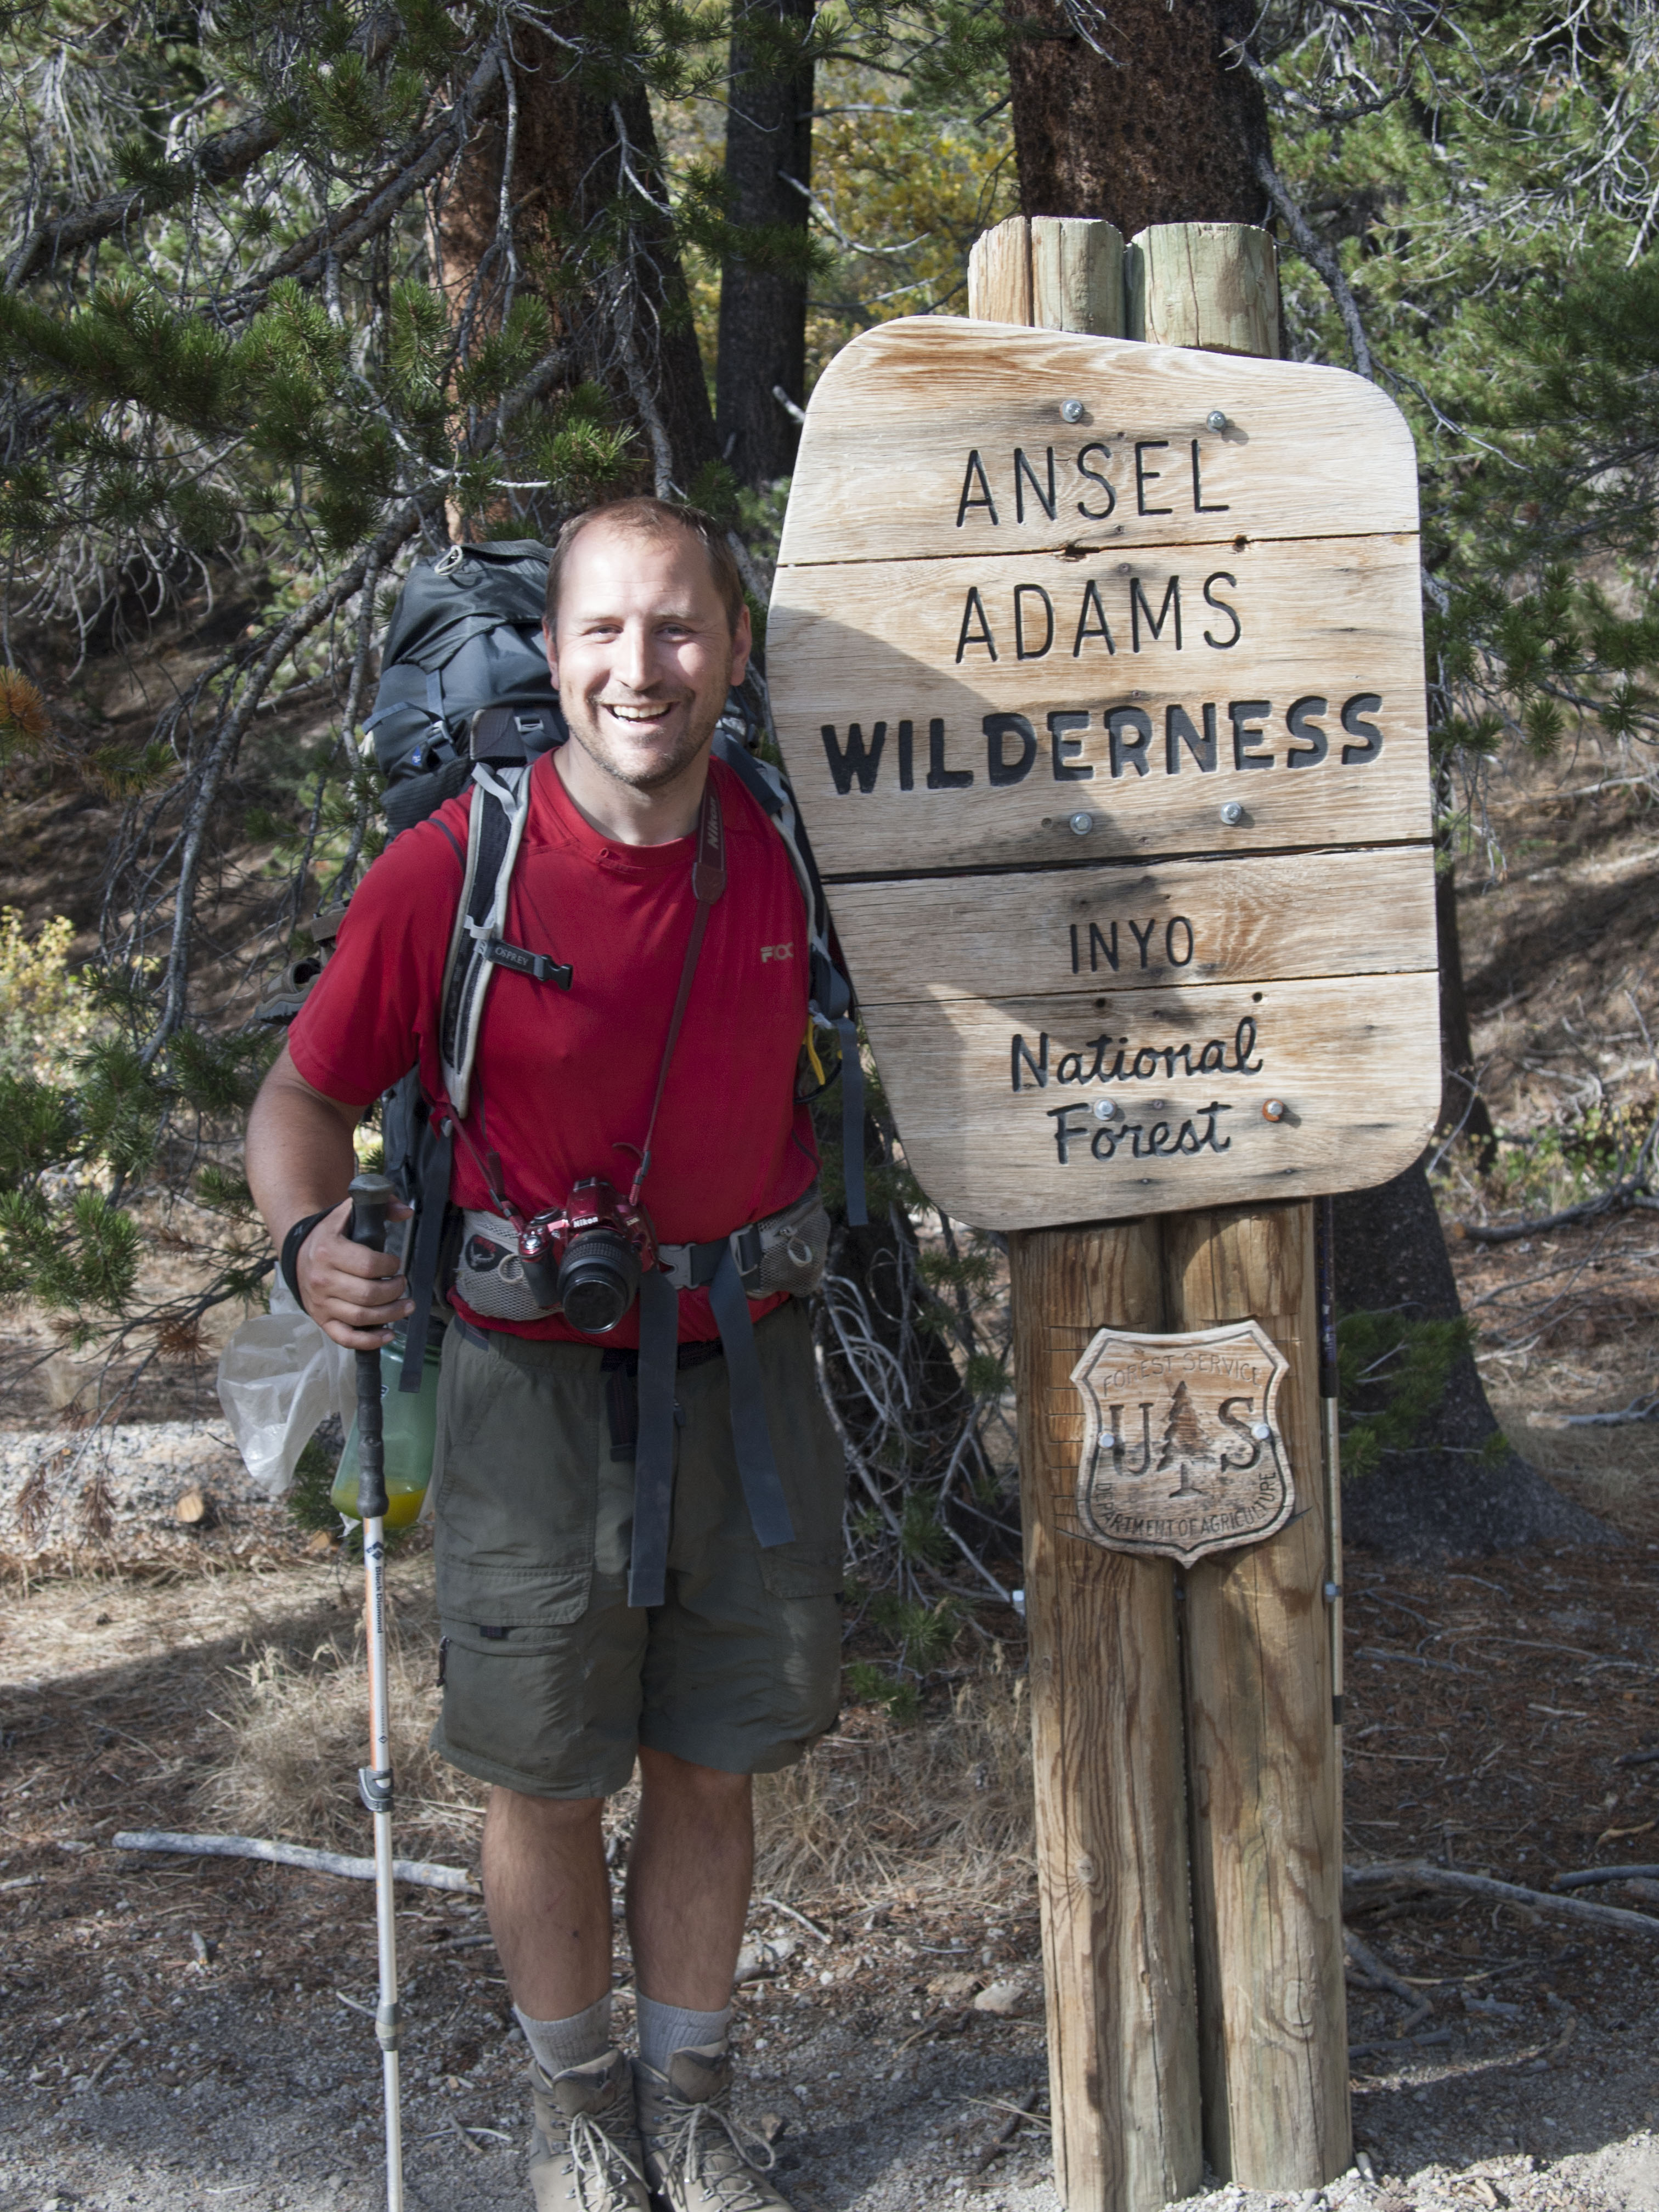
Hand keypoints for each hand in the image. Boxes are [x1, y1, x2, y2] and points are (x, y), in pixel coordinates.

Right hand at [295, 1196, 415, 1349]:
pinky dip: (370, 1341)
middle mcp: (322, 1280)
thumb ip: (381, 1204)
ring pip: (362, 1317)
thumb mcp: (350, 1212)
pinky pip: (346, 1338)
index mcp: (328, 1251)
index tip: (395, 1264)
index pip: (369, 1265)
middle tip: (402, 1283)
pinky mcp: (322, 1320)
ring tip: (406, 1306)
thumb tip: (406, 1212)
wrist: (299, 1252)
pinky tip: (389, 1334)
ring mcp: (321, 1303)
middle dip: (395, 1291)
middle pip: (369, 1295)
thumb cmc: (332, 1233)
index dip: (390, 1266)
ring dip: (391, 1315)